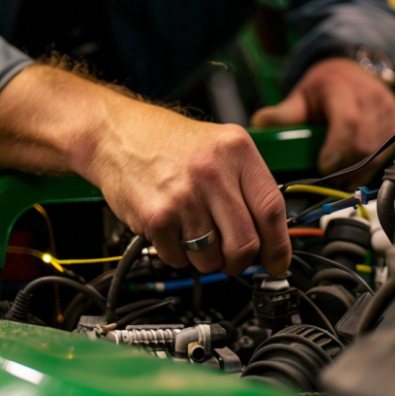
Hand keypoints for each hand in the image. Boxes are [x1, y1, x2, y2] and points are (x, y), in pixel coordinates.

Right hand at [85, 107, 290, 276]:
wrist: (116, 133)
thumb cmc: (168, 142)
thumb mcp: (221, 146)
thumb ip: (247, 185)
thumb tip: (271, 236)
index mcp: (237, 151)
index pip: (272, 210)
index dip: (278, 246)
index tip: (276, 262)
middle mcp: (213, 172)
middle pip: (245, 243)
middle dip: (239, 262)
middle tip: (231, 258)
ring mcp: (184, 195)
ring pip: (211, 258)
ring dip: (205, 259)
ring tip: (194, 235)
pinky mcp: (156, 215)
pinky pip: (178, 258)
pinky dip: (176, 254)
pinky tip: (171, 229)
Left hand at [251, 58, 394, 179]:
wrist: (352, 72)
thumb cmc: (325, 88)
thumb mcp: (301, 96)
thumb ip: (283, 114)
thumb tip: (259, 125)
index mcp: (343, 88)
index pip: (348, 122)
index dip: (337, 150)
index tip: (323, 168)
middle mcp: (371, 98)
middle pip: (364, 144)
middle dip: (346, 167)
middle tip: (327, 179)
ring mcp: (388, 111)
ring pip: (379, 154)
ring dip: (358, 172)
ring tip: (339, 177)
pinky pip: (387, 156)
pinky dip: (370, 169)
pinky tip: (354, 172)